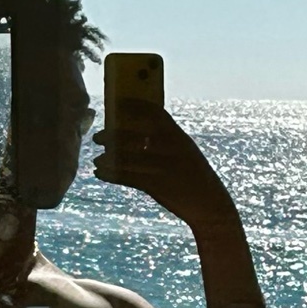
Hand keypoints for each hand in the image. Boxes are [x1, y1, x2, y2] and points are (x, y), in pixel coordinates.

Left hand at [93, 103, 226, 228]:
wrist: (209, 205)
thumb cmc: (194, 176)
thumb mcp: (186, 154)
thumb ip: (167, 141)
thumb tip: (136, 132)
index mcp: (179, 137)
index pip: (156, 113)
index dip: (135, 106)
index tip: (119, 103)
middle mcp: (170, 149)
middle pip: (134, 136)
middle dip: (113, 135)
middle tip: (98, 136)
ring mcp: (163, 167)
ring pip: (127, 158)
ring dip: (108, 157)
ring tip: (96, 159)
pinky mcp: (156, 186)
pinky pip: (127, 177)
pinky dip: (110, 174)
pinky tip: (100, 173)